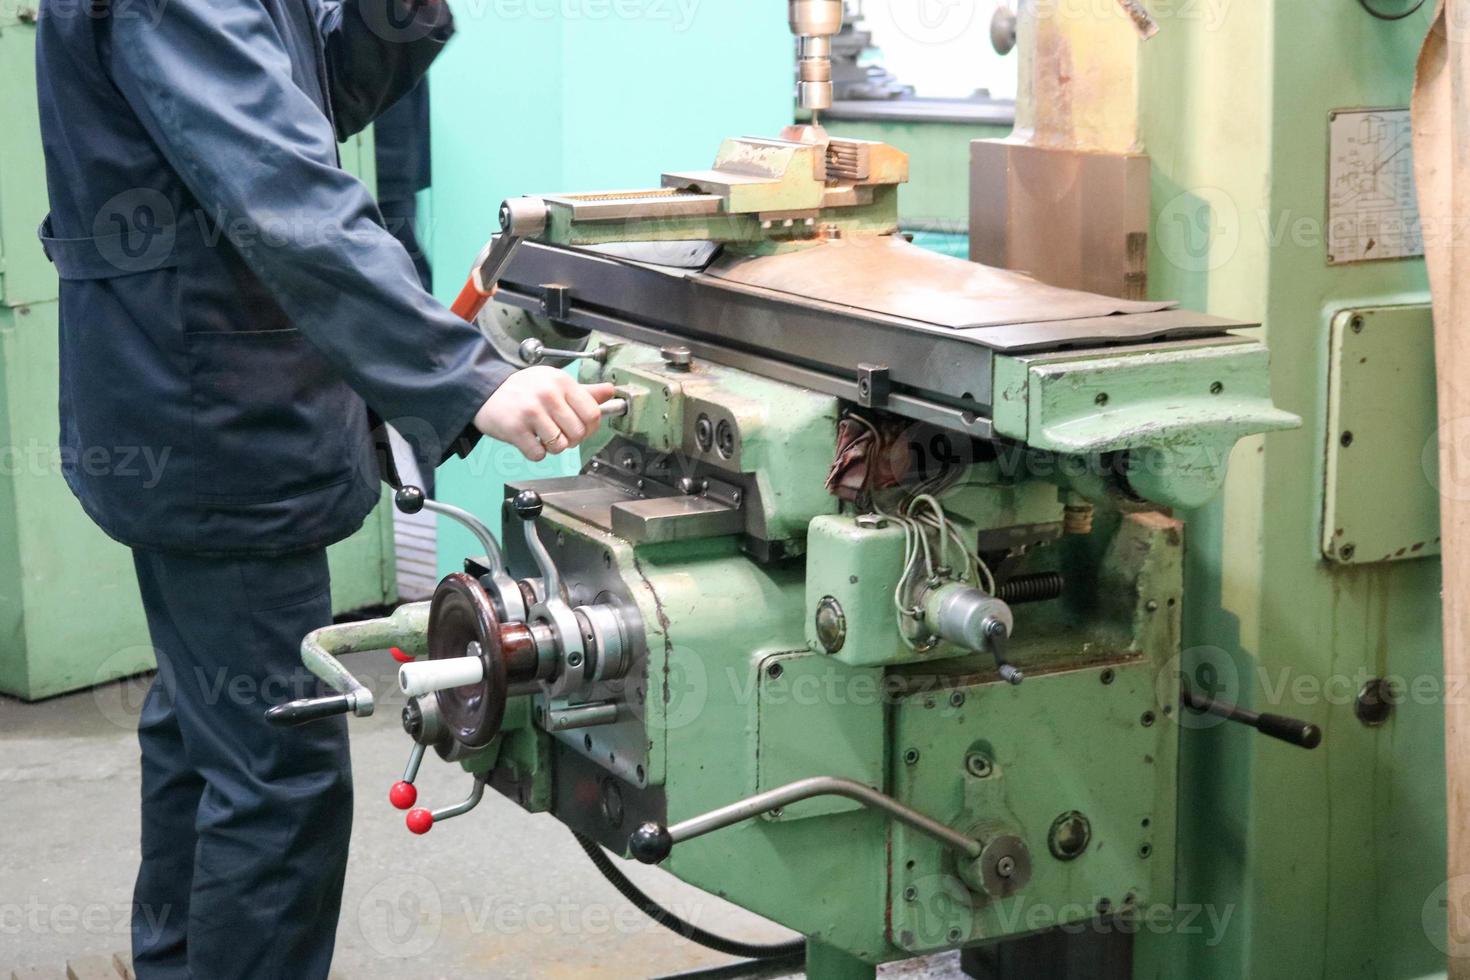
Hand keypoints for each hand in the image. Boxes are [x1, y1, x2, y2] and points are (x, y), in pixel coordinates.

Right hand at [474, 367, 616, 461]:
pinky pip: (538, 454)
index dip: (590, 428)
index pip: (592, 413)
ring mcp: (531, 412)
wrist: (485, 391)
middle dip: (571, 439)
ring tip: (542, 435)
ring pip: (559, 446)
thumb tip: (610, 392)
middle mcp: (548, 395)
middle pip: (578, 433)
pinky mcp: (515, 429)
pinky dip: (535, 452)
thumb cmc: (523, 389)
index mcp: (561, 382)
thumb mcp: (554, 382)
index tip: (581, 429)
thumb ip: (584, 391)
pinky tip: (529, 439)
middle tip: (559, 433)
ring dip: (553, 447)